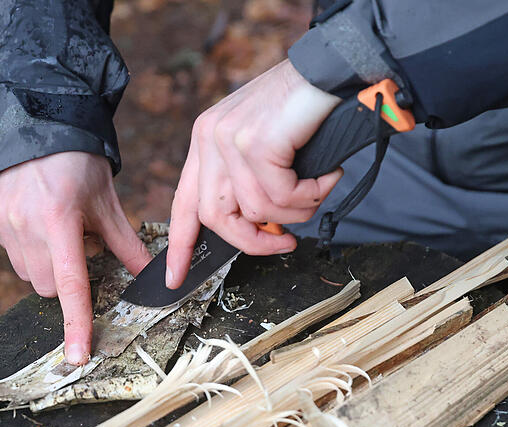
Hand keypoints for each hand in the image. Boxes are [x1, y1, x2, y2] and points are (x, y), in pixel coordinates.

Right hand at [0, 152, 150, 364]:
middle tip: (77, 243)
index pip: (69, 283)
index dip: (76, 322)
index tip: (77, 357)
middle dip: (63, 277)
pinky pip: (7, 248)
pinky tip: (31, 212)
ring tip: (53, 224)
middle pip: (45, 284)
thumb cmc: (80, 162)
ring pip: (25, 270)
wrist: (38, 120)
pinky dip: (22, 242)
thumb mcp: (107, 202)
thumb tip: (151, 278)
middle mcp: (23, 222)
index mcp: (58, 219)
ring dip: (43, 261)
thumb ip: (126, 244)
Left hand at [166, 61, 342, 287]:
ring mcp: (229, 139)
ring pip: (256, 210)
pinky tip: (327, 176)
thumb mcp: (264, 147)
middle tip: (285, 242)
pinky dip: (311, 194)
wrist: (333, 69)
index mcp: (205, 140)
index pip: (183, 203)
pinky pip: (281, 197)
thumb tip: (258, 227)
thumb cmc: (304, 109)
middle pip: (216, 218)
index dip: (179, 244)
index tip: (175, 277)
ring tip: (319, 187)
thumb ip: (249, 183)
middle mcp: (209, 138)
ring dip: (296, 210)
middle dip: (253, 241)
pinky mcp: (256, 143)